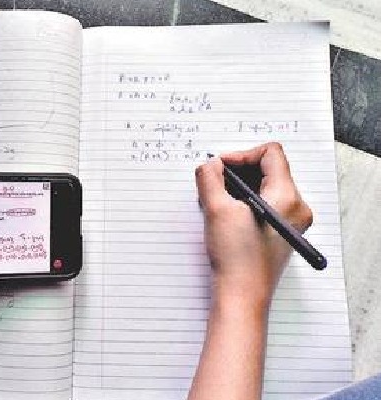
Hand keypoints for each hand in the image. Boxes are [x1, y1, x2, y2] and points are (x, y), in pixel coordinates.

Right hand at [189, 142, 313, 399]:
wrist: (241, 295)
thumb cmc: (235, 258)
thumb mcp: (216, 210)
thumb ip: (209, 178)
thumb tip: (209, 164)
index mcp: (287, 197)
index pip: (270, 154)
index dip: (241, 155)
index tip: (219, 167)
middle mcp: (295, 207)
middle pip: (268, 168)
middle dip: (238, 171)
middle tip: (214, 182)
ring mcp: (290, 221)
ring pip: (264, 186)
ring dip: (238, 186)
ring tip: (216, 199)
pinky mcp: (280, 231)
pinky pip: (264, 203)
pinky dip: (243, 201)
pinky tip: (224, 214)